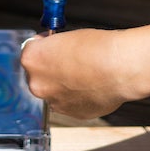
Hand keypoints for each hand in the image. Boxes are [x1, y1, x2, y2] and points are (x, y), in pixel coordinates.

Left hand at [21, 28, 149, 119]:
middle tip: (69, 62)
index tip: (52, 46)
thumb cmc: (97, 48)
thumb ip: (54, 48)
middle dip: (51, 70)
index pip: (29, 51)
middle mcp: (38, 84)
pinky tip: (93, 86)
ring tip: (86, 74)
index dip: (43, 48)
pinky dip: (78, 97)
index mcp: (32, 60)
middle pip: (38, 76)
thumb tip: (54, 52)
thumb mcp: (68, 36)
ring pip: (55, 92)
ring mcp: (54, 102)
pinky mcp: (72, 114)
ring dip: (65, 85)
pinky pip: (71, 103)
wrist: (120, 67)